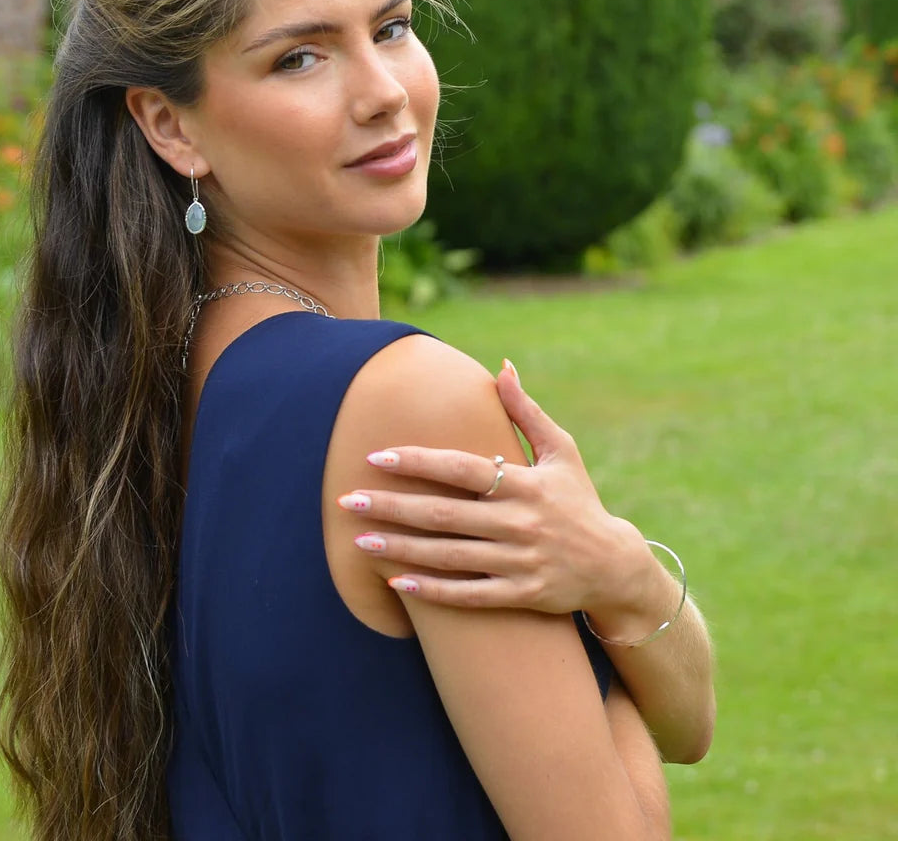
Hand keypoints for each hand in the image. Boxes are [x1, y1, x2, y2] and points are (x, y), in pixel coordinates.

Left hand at [339, 360, 653, 616]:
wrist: (615, 564)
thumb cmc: (578, 500)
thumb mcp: (561, 451)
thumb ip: (526, 412)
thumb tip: (502, 367)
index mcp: (525, 483)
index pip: (461, 468)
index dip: (417, 462)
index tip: (375, 457)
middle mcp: (520, 522)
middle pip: (444, 514)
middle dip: (392, 507)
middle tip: (347, 501)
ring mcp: (520, 562)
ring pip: (449, 556)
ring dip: (401, 549)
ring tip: (359, 541)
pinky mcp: (522, 595)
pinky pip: (470, 595)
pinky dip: (433, 591)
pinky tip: (397, 582)